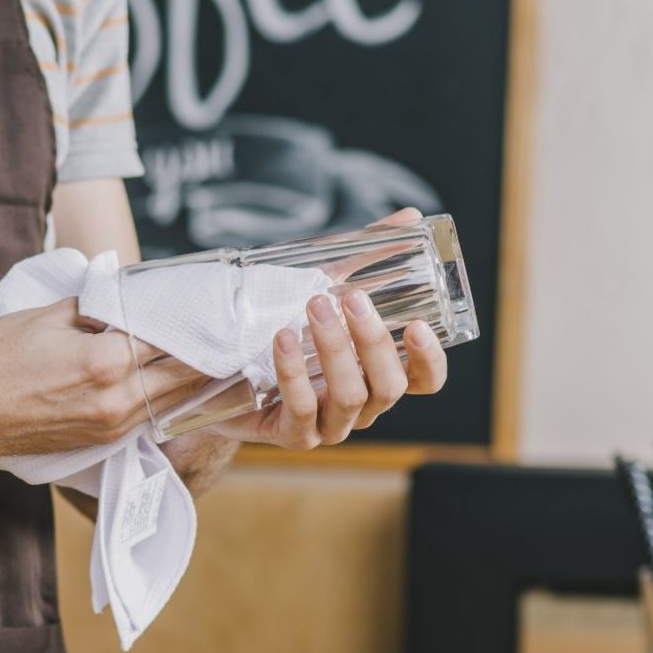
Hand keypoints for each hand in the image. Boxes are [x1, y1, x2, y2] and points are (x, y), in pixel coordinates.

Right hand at [0, 298, 208, 458]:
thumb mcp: (48, 315)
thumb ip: (98, 307)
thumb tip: (130, 299)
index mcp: (106, 361)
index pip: (172, 336)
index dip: (194, 318)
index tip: (212, 304)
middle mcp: (117, 399)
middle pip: (186, 374)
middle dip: (208, 352)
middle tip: (226, 330)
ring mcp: (111, 425)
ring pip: (174, 401)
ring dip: (194, 378)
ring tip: (211, 353)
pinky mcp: (100, 441)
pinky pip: (149, 417)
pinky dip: (166, 397)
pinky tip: (173, 380)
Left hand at [210, 209, 448, 449]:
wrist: (223, 374)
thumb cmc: (287, 329)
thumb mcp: (325, 287)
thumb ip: (368, 256)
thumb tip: (410, 217)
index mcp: (377, 375)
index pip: (423, 381)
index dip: (429, 360)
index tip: (419, 326)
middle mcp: (361, 406)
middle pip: (388, 387)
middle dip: (373, 341)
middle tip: (351, 298)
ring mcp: (328, 426)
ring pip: (349, 398)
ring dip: (334, 350)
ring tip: (314, 307)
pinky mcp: (292, 435)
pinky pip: (300, 409)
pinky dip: (293, 372)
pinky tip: (281, 338)